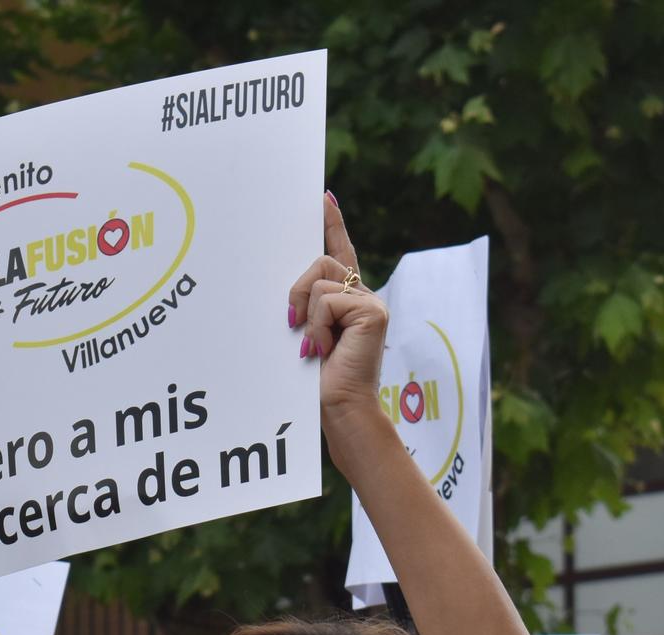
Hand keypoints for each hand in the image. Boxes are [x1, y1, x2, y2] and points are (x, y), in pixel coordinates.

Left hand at [290, 194, 387, 426]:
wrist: (339, 408)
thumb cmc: (318, 380)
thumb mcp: (305, 333)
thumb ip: (304, 306)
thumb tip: (291, 295)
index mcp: (346, 301)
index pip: (340, 253)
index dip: (333, 224)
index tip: (323, 198)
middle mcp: (363, 296)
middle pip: (320, 263)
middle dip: (297, 292)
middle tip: (293, 326)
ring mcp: (370, 302)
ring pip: (320, 279)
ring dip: (306, 314)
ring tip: (315, 346)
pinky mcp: (372, 310)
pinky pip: (327, 299)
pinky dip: (318, 325)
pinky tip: (324, 348)